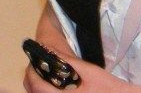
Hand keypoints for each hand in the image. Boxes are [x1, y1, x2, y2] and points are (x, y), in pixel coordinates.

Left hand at [24, 55, 139, 91]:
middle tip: (35, 69)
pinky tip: (52, 87)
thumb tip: (49, 50)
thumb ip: (68, 61)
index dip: (32, 74)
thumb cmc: (109, 87)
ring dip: (38, 89)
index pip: (38, 87)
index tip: (32, 64)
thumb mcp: (89, 71)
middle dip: (32, 82)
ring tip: (43, 77)